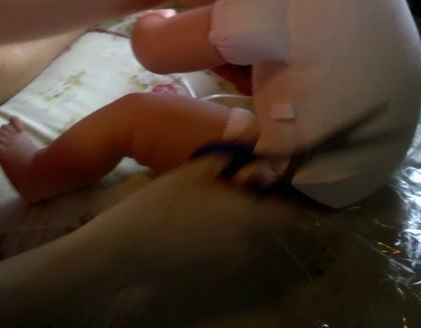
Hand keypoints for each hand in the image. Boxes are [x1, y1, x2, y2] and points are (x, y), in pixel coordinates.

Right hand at [91, 153, 292, 285]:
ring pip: (250, 242)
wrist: (131, 245)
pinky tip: (201, 224)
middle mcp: (246, 244)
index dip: (285, 199)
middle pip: (269, 228)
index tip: (273, 184)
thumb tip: (250, 146)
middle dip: (260, 210)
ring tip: (218, 206)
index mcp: (248, 216)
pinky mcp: (212, 273)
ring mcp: (229, 262)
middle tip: (240, 189)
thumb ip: (229, 157)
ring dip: (243, 226)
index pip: (289, 215)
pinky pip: (230, 253)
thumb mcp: (197, 169)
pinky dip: (225, 240)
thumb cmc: (166, 201)